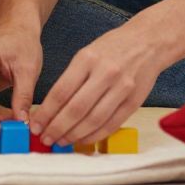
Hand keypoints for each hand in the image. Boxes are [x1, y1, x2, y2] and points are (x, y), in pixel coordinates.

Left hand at [33, 23, 162, 147]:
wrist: (148, 43)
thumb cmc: (113, 48)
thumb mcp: (87, 53)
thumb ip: (71, 78)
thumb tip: (51, 108)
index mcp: (87, 59)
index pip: (61, 92)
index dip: (46, 113)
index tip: (36, 125)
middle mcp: (105, 73)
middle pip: (76, 109)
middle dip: (57, 128)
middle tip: (45, 138)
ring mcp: (122, 88)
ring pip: (93, 120)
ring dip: (74, 135)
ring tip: (61, 141)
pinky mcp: (134, 102)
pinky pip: (111, 124)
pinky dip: (95, 135)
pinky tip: (82, 139)